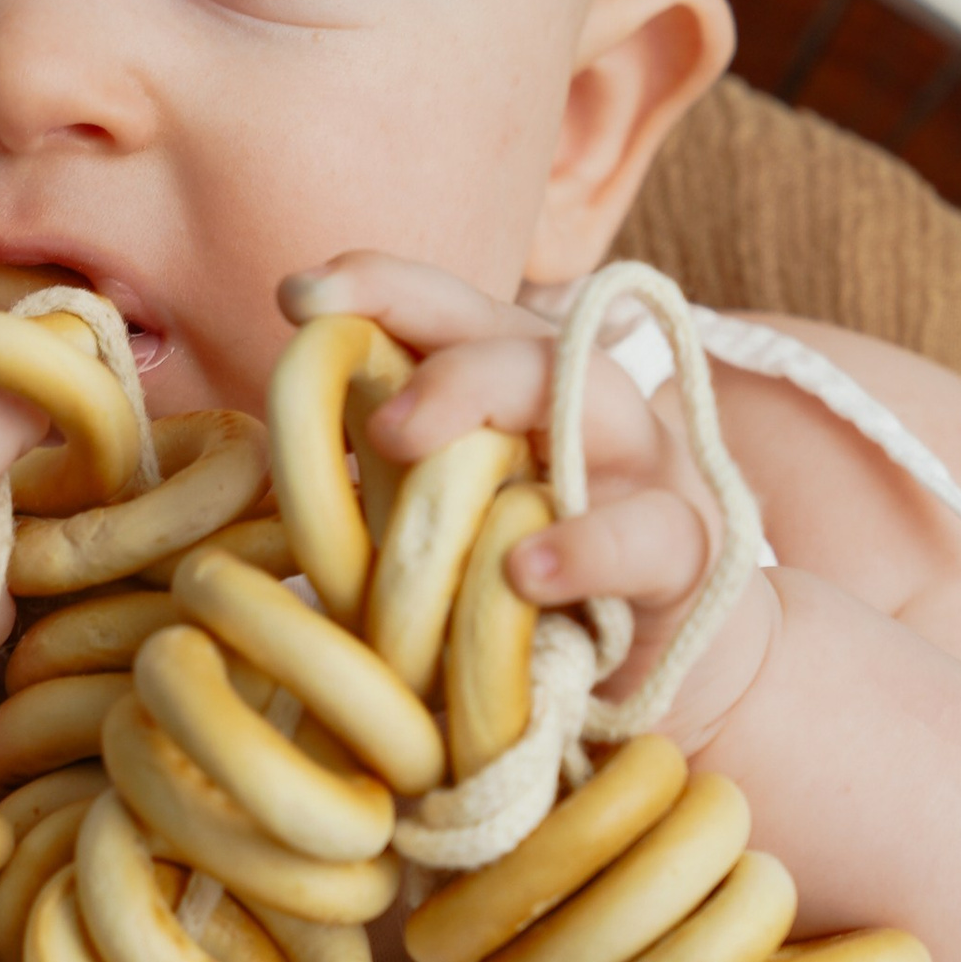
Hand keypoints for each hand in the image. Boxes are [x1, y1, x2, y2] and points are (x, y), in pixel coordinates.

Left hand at [280, 255, 780, 748]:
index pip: (451, 309)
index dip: (381, 286)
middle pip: (526, 341)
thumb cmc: (519, 586)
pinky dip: (586, 548)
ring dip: (501, 409)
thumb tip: (274, 451)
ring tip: (404, 447)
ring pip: (598, 403)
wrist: (656, 674)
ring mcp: (643, 473)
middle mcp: (582, 407)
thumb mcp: (445, 518)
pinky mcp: (686, 556)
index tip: (299, 297)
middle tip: (375, 420)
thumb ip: (382, 475)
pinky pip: (648, 535)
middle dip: (444, 359)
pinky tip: (524, 571)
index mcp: (516, 386)